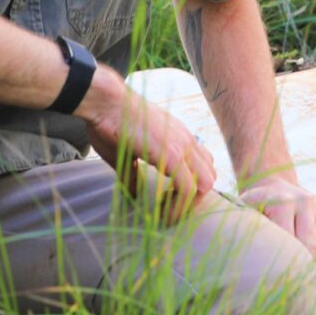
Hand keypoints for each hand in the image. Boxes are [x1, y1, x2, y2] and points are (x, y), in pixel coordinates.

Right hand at [77, 71, 216, 221]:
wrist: (105, 102)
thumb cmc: (110, 123)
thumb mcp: (126, 153)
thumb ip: (134, 174)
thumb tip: (134, 194)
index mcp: (178, 137)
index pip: (202, 165)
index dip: (190, 187)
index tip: (166, 200)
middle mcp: (186, 140)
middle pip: (210, 176)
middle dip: (194, 199)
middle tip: (170, 209)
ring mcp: (182, 146)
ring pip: (206, 183)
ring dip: (189, 204)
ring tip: (167, 213)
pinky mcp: (172, 155)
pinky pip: (188, 188)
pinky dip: (179, 206)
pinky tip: (162, 213)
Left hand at [241, 175, 315, 290]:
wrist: (274, 182)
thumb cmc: (254, 207)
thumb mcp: (244, 211)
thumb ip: (242, 231)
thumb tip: (236, 266)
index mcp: (282, 203)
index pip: (289, 241)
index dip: (289, 268)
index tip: (288, 294)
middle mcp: (305, 204)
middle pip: (313, 246)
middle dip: (312, 276)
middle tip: (311, 303)